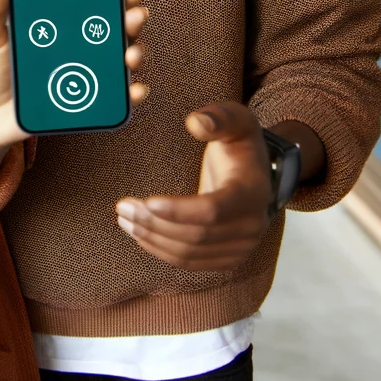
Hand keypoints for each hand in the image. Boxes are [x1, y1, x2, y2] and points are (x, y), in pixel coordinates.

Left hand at [0, 0, 153, 147]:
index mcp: (66, 24)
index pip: (101, 2)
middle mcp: (85, 46)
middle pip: (120, 27)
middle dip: (135, 18)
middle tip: (135, 16)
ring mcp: (89, 73)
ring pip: (125, 58)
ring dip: (138, 53)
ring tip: (130, 55)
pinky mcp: (88, 101)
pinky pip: (118, 97)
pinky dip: (132, 94)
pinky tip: (133, 90)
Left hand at [117, 101, 271, 271]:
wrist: (256, 175)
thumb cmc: (240, 144)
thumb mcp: (236, 120)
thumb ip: (218, 118)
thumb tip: (194, 122)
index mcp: (252, 193)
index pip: (212, 210)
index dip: (178, 210)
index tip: (147, 201)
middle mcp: (251, 227)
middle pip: (195, 236)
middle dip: (154, 223)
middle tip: (123, 206)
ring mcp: (241, 248)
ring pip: (189, 254)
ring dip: (152, 238)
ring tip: (125, 219)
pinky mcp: (227, 260)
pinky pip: (190, 263)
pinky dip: (161, 251)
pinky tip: (140, 234)